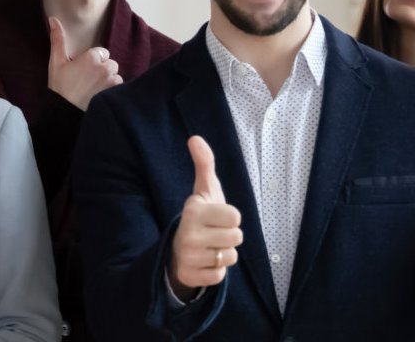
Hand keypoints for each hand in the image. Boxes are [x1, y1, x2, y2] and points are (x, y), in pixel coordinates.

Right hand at [46, 17, 121, 110]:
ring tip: (94, 89)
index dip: (93, 61)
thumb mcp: (56, 62)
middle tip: (88, 80)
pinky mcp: (115, 93)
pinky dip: (111, 90)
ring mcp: (112, 80)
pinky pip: (118, 87)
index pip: (102, 52)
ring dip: (108, 80)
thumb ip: (58, 39)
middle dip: (102, 69)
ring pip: (115, 75)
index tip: (83, 70)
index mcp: (92, 56)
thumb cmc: (60, 87)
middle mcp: (105, 66)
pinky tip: (99, 95)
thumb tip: (54, 18)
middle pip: (110, 63)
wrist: (65, 112)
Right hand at [170, 136, 241, 296]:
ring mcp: (188, 256)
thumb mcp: (203, 190)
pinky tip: (205, 262)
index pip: (236, 216)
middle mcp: (188, 233)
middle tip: (214, 233)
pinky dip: (217, 271)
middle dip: (230, 236)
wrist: (178, 250)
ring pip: (230, 257)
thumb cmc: (200, 217)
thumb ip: (204, 163)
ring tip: (210, 247)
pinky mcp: (191, 276)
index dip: (231, 217)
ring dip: (224, 254)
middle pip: (237, 237)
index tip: (216, 217)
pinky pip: (220, 276)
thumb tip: (195, 138)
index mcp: (193, 210)